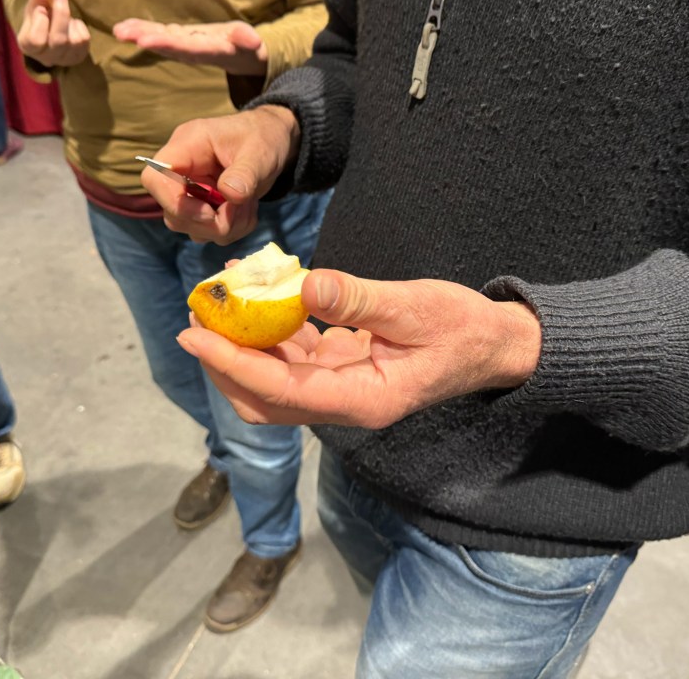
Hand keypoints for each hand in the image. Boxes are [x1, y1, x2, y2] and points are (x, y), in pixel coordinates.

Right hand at [17, 0, 89, 66]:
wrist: (50, 33)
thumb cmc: (39, 18)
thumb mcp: (34, 6)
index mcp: (28, 46)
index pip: (35, 40)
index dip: (40, 22)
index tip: (42, 8)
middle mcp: (45, 57)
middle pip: (58, 40)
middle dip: (61, 14)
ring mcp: (63, 60)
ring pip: (74, 40)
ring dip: (70, 21)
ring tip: (65, 17)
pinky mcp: (78, 57)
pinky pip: (84, 40)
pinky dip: (80, 27)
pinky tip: (72, 25)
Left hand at [113, 19, 267, 75]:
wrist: (242, 56)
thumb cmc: (248, 47)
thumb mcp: (252, 44)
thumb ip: (248, 40)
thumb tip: (254, 41)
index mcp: (208, 51)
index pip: (185, 48)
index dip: (166, 44)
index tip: (145, 41)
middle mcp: (192, 51)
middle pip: (167, 45)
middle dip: (146, 39)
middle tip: (123, 34)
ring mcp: (184, 46)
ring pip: (160, 40)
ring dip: (138, 35)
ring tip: (118, 31)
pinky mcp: (180, 39)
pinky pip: (159, 34)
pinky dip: (141, 30)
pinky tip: (122, 28)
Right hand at [141, 105, 299, 244]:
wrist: (272, 140)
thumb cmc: (263, 137)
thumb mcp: (260, 152)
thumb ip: (245, 173)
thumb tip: (231, 194)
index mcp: (187, 147)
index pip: (155, 178)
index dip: (174, 203)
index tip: (210, 213)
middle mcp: (182, 170)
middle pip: (172, 212)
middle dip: (210, 223)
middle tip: (242, 210)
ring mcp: (190, 191)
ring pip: (190, 226)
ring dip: (224, 228)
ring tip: (249, 206)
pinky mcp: (203, 206)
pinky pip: (208, 231)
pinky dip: (231, 229)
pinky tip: (247, 211)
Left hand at [176, 271, 542, 428]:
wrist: (492, 345)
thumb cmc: (463, 327)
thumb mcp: (416, 306)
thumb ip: (361, 299)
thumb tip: (307, 285)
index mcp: (364, 399)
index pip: (283, 393)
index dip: (234, 365)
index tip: (196, 336)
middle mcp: (346, 403)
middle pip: (266, 400)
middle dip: (225, 364)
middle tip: (196, 319)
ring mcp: (342, 389)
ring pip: (274, 382)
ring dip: (243, 349)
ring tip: (218, 304)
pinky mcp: (343, 369)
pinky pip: (294, 360)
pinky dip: (270, 335)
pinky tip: (260, 298)